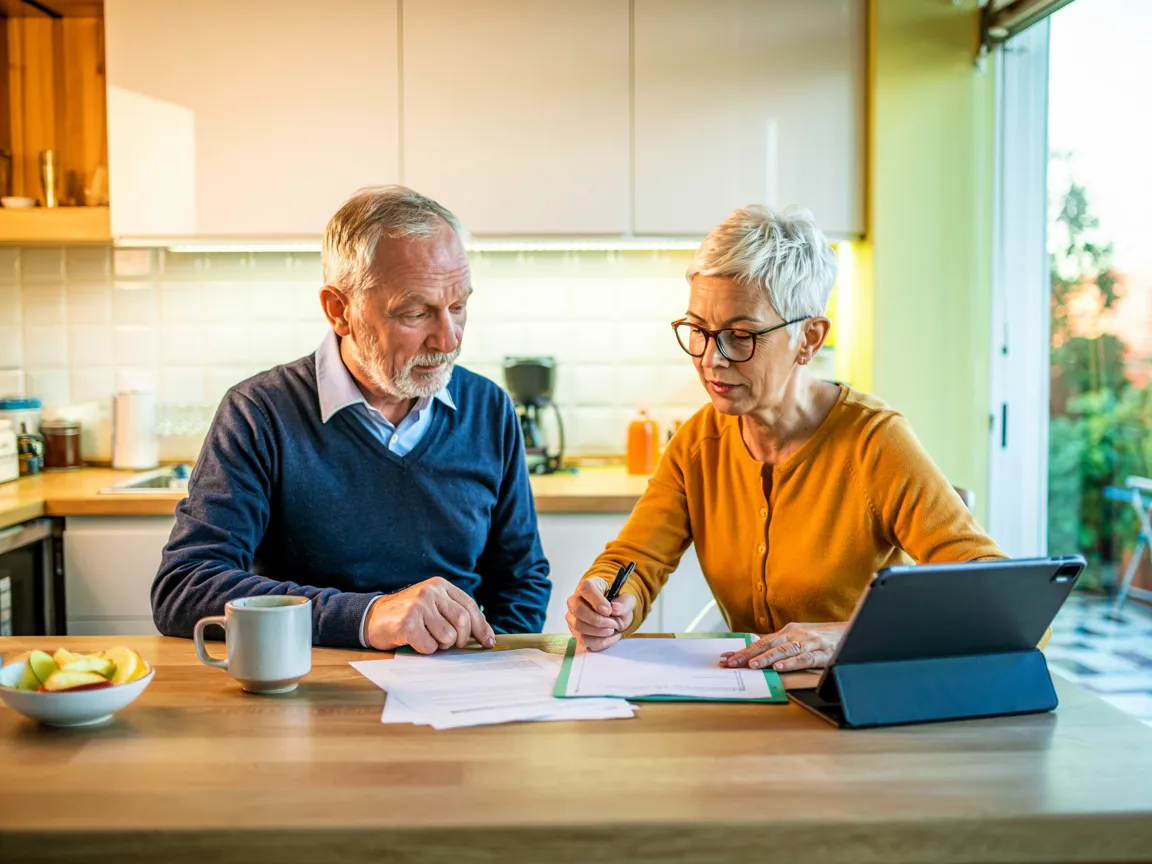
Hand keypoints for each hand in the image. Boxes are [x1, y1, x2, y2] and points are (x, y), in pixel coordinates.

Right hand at [365, 577, 494, 653]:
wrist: (371, 618)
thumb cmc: (407, 615)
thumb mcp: (432, 605)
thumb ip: (454, 613)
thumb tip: (483, 635)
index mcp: (440, 585)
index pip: (470, 606)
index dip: (482, 627)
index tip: (488, 642)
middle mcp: (430, 592)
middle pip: (463, 621)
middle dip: (462, 639)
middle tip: (452, 645)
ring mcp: (418, 606)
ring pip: (448, 637)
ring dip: (440, 645)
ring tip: (426, 638)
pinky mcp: (408, 623)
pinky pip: (430, 647)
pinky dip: (425, 650)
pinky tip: (414, 641)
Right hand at [565, 577, 635, 651]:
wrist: (614, 617)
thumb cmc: (617, 604)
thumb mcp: (627, 600)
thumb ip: (624, 602)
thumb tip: (615, 608)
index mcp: (588, 586)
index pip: (585, 588)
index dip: (597, 600)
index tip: (609, 610)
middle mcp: (575, 600)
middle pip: (579, 610)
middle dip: (598, 620)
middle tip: (614, 623)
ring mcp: (573, 616)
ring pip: (579, 626)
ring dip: (599, 632)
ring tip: (612, 629)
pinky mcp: (575, 631)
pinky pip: (583, 640)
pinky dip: (600, 642)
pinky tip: (610, 637)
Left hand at [720, 622, 846, 671]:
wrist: (853, 632)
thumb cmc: (823, 638)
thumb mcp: (800, 638)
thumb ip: (781, 646)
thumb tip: (756, 656)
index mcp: (789, 632)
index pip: (761, 641)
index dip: (743, 650)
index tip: (726, 657)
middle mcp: (796, 634)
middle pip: (768, 644)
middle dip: (748, 654)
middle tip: (731, 662)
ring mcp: (810, 642)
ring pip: (784, 650)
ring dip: (767, 658)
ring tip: (753, 665)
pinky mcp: (824, 652)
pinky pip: (806, 657)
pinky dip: (792, 662)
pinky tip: (781, 667)